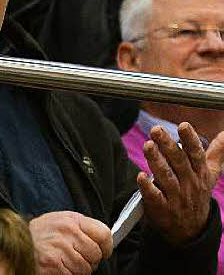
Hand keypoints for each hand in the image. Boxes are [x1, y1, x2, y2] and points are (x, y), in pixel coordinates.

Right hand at [29, 211, 111, 274]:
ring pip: (86, 269)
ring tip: (62, 261)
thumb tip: (103, 241)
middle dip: (89, 261)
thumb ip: (80, 227)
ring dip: (76, 270)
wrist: (15, 240)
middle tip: (74, 257)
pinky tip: (56, 266)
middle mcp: (67, 231)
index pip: (104, 233)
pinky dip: (66, 274)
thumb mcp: (59, 221)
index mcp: (71, 219)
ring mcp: (61, 248)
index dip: (105, 246)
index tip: (102, 251)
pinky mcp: (54, 264)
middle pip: (96, 254)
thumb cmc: (39, 233)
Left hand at [138, 122, 223, 245]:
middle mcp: (189, 184)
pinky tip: (140, 176)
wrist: (191, 229)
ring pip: (166, 177)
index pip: (196, 154)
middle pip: (179, 162)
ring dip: (156, 161)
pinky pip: (155, 197)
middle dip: (168, 145)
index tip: (184, 125)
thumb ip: (216, 153)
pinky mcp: (162, 208)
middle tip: (156, 130)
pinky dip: (147, 187)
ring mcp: (176, 197)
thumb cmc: (197, 193)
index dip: (190, 140)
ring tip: (148, 146)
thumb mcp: (210, 174)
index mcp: (200, 173)